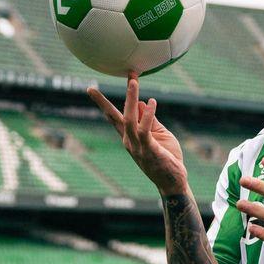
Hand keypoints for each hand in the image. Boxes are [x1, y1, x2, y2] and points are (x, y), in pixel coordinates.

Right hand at [87, 74, 187, 194]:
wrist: (172, 182)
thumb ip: (150, 120)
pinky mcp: (149, 149)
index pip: (113, 117)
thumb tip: (143, 103)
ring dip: (130, 99)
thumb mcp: (159, 135)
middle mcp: (128, 140)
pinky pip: (144, 130)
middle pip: (114, 117)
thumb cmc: (166, 158)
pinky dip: (147, 115)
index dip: (103, 103)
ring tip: (132, 81)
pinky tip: (152, 102)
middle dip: (104, 100)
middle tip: (98, 85)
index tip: (92, 89)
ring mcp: (137, 146)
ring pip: (129, 119)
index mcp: (129, 137)